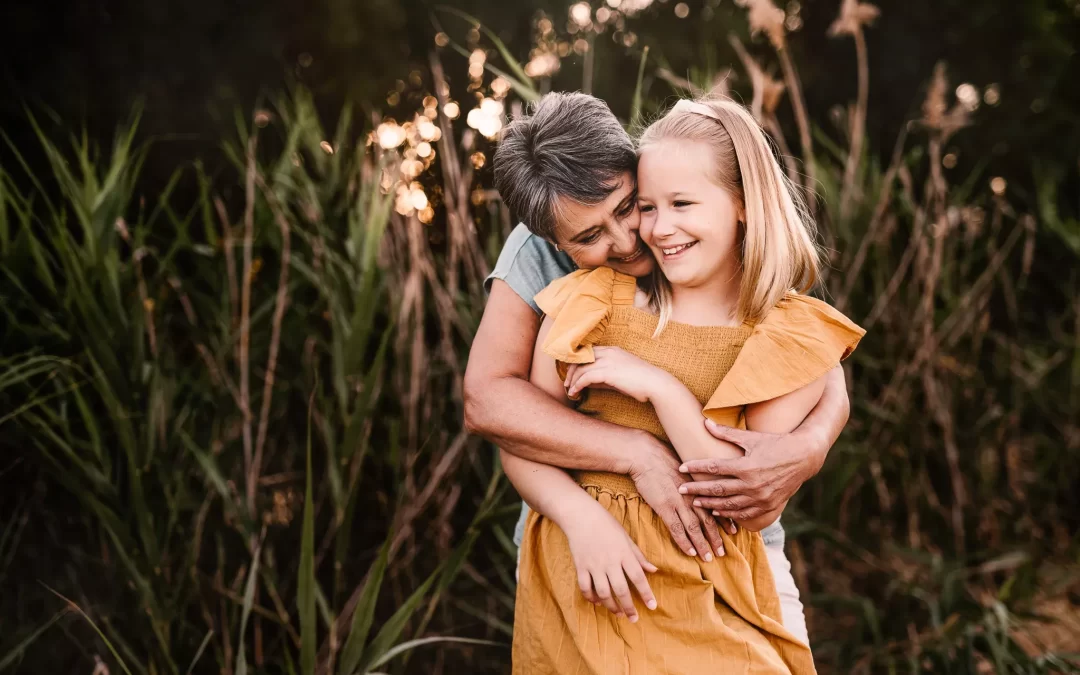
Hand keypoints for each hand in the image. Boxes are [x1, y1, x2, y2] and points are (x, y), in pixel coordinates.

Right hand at [562, 504, 658, 621]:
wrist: (581, 515)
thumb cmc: (607, 524)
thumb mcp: (626, 538)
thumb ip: (639, 556)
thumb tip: (654, 570)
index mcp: (624, 553)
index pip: (638, 577)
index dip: (646, 593)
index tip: (653, 606)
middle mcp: (609, 561)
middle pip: (621, 589)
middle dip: (629, 607)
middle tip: (634, 618)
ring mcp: (594, 565)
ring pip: (603, 592)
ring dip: (611, 606)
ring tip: (618, 613)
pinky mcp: (580, 566)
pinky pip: (585, 587)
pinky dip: (591, 598)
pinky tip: (598, 602)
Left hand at [564, 347, 671, 401]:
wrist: (656, 384)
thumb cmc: (640, 382)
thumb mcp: (619, 376)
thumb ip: (603, 376)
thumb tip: (586, 382)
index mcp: (612, 350)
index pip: (588, 352)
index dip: (577, 363)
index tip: (572, 374)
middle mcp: (608, 352)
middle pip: (581, 358)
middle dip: (571, 371)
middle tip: (567, 383)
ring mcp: (608, 361)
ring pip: (581, 368)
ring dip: (573, 380)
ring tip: (570, 391)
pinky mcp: (608, 372)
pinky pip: (586, 377)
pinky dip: (578, 385)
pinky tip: (575, 392)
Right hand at [627, 433, 733, 560]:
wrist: (645, 455)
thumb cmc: (662, 457)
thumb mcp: (684, 465)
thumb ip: (693, 478)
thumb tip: (698, 484)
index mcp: (698, 486)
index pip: (716, 506)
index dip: (725, 520)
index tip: (733, 531)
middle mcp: (692, 496)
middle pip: (708, 521)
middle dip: (716, 538)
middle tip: (722, 552)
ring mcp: (679, 503)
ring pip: (695, 528)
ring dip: (703, 544)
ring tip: (708, 558)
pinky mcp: (665, 507)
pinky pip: (677, 529)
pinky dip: (685, 542)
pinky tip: (690, 552)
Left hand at [677, 420, 824, 521]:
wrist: (804, 458)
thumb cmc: (776, 443)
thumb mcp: (752, 437)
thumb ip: (727, 433)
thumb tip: (705, 422)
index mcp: (746, 466)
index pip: (714, 468)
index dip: (696, 467)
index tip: (681, 468)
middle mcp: (752, 484)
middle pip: (717, 489)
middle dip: (697, 489)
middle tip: (681, 490)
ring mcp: (760, 497)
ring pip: (728, 505)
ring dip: (710, 504)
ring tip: (695, 502)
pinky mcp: (767, 505)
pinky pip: (744, 513)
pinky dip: (729, 514)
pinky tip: (718, 512)